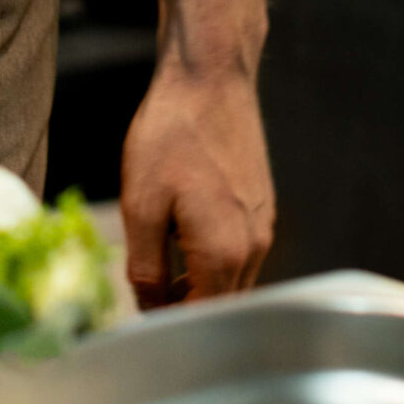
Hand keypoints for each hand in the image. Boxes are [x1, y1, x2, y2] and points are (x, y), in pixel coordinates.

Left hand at [119, 58, 274, 306]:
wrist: (210, 77)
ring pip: (233, 279)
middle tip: (145, 300)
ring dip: (200, 284)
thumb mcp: (141, 205)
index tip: (140, 323)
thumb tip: (149, 308)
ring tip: (160, 269)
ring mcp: (263, 224)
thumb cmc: (171, 135)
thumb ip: (146, 267)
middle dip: (186, 309)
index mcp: (224, 255)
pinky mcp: (262, 204)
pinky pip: (240, 251)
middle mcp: (254, 247)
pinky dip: (213, 258)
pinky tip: (182, 237)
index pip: (202, 318)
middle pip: (222, 303)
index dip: (169, 326)